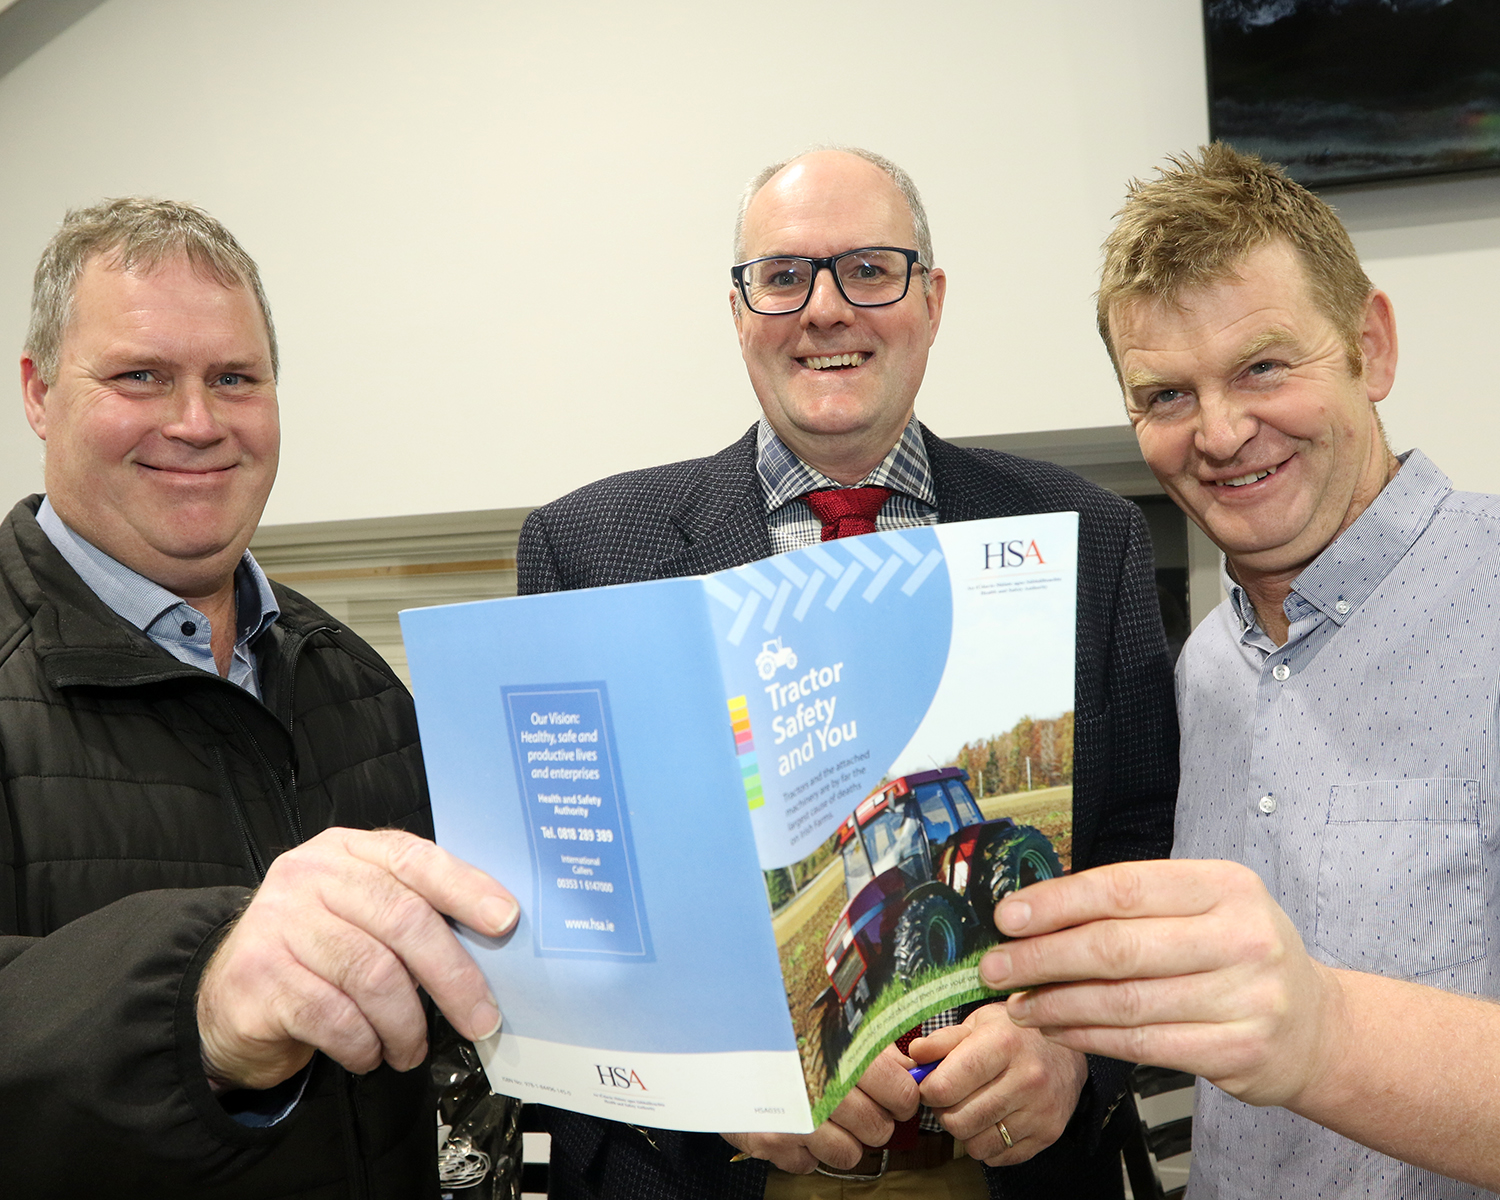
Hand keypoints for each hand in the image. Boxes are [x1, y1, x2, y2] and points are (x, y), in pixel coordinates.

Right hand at [197, 827, 518, 1091]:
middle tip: (481, 1019)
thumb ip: (414, 911)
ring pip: (373, 974)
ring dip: (407, 1024)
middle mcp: (308, 876)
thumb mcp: (361, 916)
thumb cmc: (317, 956)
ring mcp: (278, 924)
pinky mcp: (257, 977)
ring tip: (412, 1048)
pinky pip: (334, 1016)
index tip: (506, 921)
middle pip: (402, 919)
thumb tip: (494, 939)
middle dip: (453, 976)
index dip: (465, 889)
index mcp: (345, 851)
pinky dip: (364, 1044)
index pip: (414, 858)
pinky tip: (369, 1054)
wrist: (226, 999)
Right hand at [723, 1045, 918, 1172]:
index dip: (901, 1097)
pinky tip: (796, 1123)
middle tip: (858, 1105)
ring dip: (843, 1141)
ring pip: (848, 1155)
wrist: (718, 1034)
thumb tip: (911, 1067)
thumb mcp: (830, 1023)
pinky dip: (805, 1150)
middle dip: (874, 1121)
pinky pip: (809, 1164)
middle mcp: (820, 1088)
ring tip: (827, 1117)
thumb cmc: (780, 1026)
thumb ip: (873, 1045)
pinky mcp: (771, 1141)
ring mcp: (794, 1119)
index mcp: (842, 1054)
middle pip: (878, 1129)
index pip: (900, 1094)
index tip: (893, 1093)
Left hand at [909, 1003, 1086, 1164]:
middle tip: (949, 1097)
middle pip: (957, 1120)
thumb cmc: (1015, 1035)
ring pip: (975, 1145)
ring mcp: (1039, 1111)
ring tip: (972, 1107)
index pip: (945, 1087)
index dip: (928, 1089)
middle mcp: (1026, 1079)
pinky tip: (993, 1119)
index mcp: (1003, 1044)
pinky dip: (987, 1143)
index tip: (930, 1083)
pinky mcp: (1048, 1134)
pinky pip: (997, 1157)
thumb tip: (914, 1054)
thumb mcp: (979, 1023)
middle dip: (943, 1112)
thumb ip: (944, 1040)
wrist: (1067, 1053)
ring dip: (965, 1131)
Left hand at [979, 859, 1339, 1107]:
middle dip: (1041, 958)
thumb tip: (1037, 909)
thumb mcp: (1206, 908)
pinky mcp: (1238, 1051)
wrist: (1315, 1026)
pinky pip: (1142, 1043)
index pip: (1123, 888)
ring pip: (1123, 1002)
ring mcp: (1245, 998)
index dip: (1057, 902)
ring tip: (1018, 1003)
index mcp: (1226, 886)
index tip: (1007, 917)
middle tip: (995, 967)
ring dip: (1057, 1003)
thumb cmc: (1239, 954)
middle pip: (1116, 947)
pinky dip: (1089, 1037)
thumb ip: (1135, 905)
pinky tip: (1058, 1028)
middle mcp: (1242, 938)